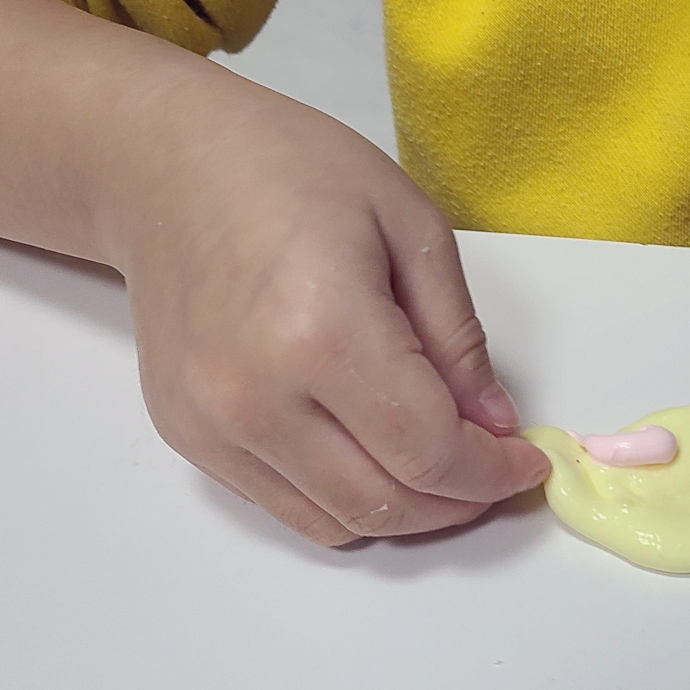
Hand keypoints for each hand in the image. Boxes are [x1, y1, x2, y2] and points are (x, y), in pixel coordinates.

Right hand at [116, 81, 548, 545]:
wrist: (163, 167)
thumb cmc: (288, 171)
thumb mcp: (410, 226)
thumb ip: (458, 340)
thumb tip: (493, 428)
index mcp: (321, 330)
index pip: (428, 451)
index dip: (491, 472)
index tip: (526, 462)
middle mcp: (256, 394)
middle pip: (386, 503)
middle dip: (459, 502)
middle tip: (492, 472)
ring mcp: (213, 424)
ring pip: (338, 522)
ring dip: (407, 513)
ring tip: (439, 466)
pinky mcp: (188, 437)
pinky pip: (287, 508)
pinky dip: (347, 500)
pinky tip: (373, 454)